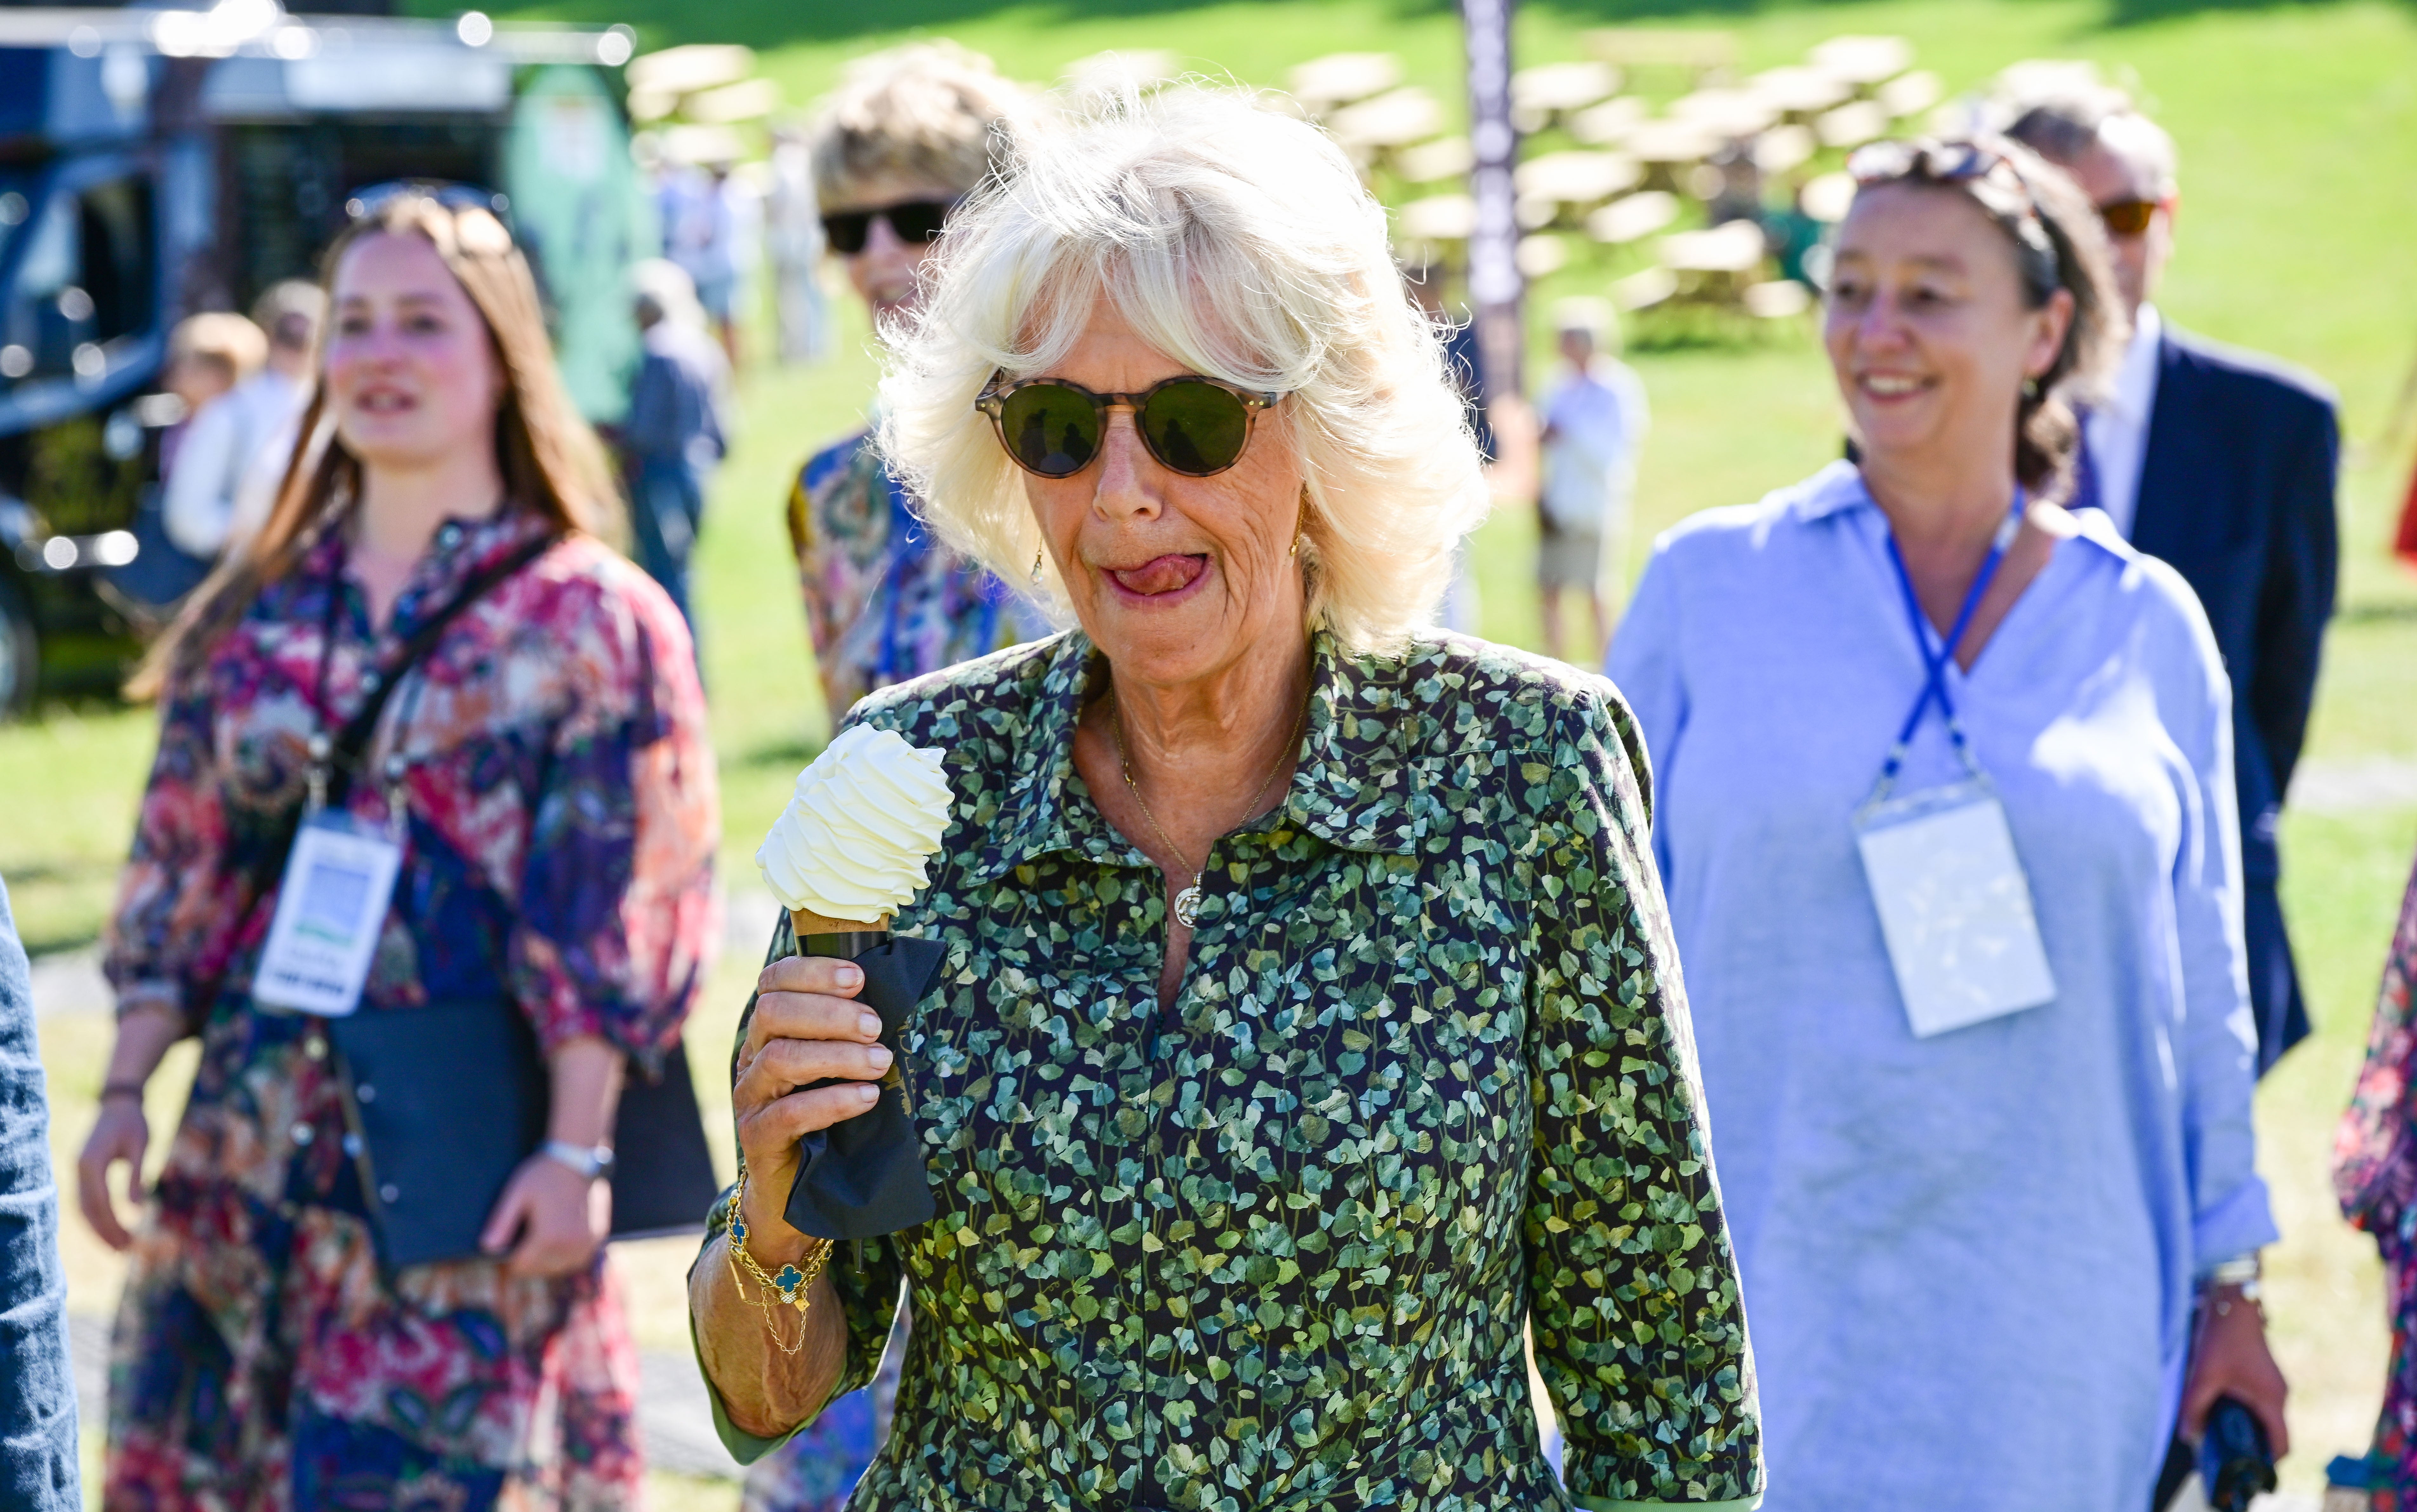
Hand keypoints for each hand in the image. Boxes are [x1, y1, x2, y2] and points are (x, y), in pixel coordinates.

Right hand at [77, 1098, 149, 1250]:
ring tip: (119, 1246)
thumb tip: (137, 1209)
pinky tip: (110, 1229)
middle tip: (124, 1251)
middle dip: (104, 1232)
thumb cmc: (133, 1122)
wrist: (119, 1103)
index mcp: (91, 1162)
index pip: (100, 1202)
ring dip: (99, 1228)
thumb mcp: (140, 1146)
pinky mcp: (83, 1171)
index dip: (112, 1224)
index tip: (128, 1241)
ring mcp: (78, 1170)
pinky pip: (86, 1200)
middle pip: (87, 1210)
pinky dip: (96, 1216)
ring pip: (83, 1208)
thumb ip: (136, 1177)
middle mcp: (79, 1168)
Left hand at [480, 1153, 611, 1277]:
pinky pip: (579, 1259)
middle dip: (528, 1262)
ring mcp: (587, 1242)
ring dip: (548, 1262)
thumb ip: (501, 1223)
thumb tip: (487, 1248)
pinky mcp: (598, 1236)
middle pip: (541, 1270)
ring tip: (540, 1243)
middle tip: (523, 1244)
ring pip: (560, 1268)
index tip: (508, 1249)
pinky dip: (567, 1256)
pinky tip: (560, 1241)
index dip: (510, 1261)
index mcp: (548, 1237)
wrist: (578, 1158)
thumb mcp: (516, 1194)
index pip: (522, 1267)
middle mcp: (570, 1245)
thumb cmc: (544, 1174)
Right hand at [732, 955, 887, 1265]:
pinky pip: (788, 1114)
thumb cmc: (828, 1121)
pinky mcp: (757, 1139)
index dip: (813, 972)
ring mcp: (750, 1099)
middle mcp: (753, 1058)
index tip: (859, 977)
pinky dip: (832, 1100)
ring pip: (781, 1058)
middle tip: (876, 1025)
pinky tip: (867, 1098)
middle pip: (773, 1012)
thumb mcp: (838, 1069)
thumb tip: (897, 997)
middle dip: (829, 1011)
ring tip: (882, 1061)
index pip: (774, 981)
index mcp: (770, 1032)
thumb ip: (851, 1033)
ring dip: (837, 1054)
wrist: (796, 1195)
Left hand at [2180, 1284, 2288, 1456]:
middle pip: (2273, 1434)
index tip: (2247, 1469)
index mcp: (2272, 1400)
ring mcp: (2274, 1385)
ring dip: (2248, 1428)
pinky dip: (2246, 1413)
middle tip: (2227, 1454)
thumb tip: (2188, 1436)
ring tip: (2221, 1432)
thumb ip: (2194, 1406)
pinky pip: (2261, 1404)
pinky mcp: (2265, 1376)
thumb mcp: (2203, 1375)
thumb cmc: (2222, 1338)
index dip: (2267, 1462)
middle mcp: (2280, 1395)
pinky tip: (2222, 1409)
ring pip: (2266, 1418)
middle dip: (2253, 1446)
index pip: (2281, 1444)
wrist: (2233, 1304)